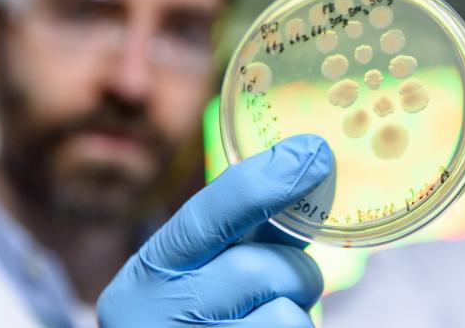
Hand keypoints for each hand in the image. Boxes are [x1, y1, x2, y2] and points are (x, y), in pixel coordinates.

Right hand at [97, 134, 333, 326]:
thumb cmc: (194, 317)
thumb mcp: (202, 272)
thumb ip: (250, 233)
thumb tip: (309, 172)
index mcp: (152, 270)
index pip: (206, 216)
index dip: (263, 183)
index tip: (312, 153)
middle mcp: (162, 312)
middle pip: (259, 269)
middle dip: (294, 269)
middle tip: (293, 278)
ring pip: (286, 312)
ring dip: (299, 307)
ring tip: (271, 315)